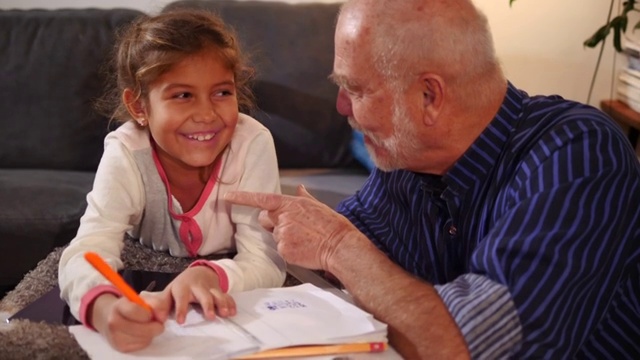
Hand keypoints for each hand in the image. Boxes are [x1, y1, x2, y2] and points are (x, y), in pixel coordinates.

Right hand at [90, 291, 168, 352]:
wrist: (112, 317)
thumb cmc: (132, 306)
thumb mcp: (142, 298)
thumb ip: (156, 302)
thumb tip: (162, 316)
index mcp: (118, 306)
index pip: (133, 311)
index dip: (148, 314)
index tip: (152, 314)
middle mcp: (114, 322)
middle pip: (140, 329)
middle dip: (154, 327)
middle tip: (159, 324)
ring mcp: (115, 336)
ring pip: (143, 338)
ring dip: (151, 333)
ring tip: (149, 327)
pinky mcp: (121, 347)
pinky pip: (141, 345)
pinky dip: (147, 340)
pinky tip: (143, 334)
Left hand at [163, 265, 235, 323]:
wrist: (199, 272)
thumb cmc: (182, 286)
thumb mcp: (170, 292)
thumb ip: (162, 304)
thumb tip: (158, 318)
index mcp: (183, 288)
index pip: (181, 298)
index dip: (181, 309)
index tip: (181, 321)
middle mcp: (198, 287)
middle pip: (204, 295)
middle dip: (208, 305)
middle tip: (211, 316)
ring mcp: (211, 288)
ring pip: (218, 295)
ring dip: (223, 304)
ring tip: (226, 314)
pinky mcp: (220, 290)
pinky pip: (227, 296)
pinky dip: (231, 303)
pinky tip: (233, 312)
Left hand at [224, 185, 358, 270]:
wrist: (339, 245)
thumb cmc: (331, 225)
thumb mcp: (318, 206)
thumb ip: (304, 197)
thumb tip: (300, 188)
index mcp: (290, 204)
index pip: (261, 199)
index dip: (242, 197)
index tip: (228, 196)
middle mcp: (283, 217)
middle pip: (265, 219)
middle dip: (273, 223)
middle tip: (294, 228)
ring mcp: (283, 234)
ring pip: (274, 236)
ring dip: (285, 238)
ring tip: (303, 239)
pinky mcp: (285, 250)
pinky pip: (281, 250)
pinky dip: (289, 251)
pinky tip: (303, 248)